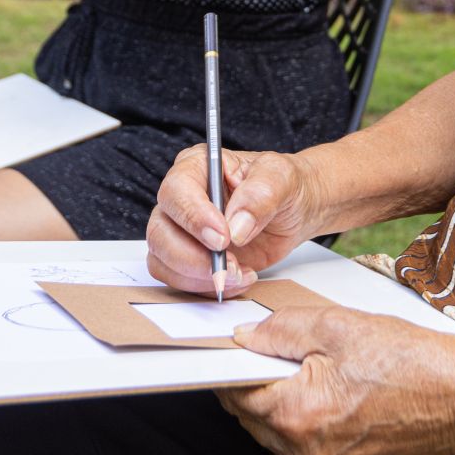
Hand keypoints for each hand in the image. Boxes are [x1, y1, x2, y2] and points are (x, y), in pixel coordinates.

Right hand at [147, 147, 325, 295]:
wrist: (294, 210)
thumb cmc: (282, 186)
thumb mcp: (281, 178)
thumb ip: (260, 195)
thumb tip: (236, 226)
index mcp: (196, 166)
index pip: (176, 191)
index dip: (194, 217)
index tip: (223, 238)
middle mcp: (181, 198)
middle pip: (160, 231)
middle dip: (194, 257)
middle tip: (231, 266)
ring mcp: (181, 230)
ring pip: (163, 260)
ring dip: (199, 276)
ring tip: (239, 272)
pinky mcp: (189, 257)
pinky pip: (178, 279)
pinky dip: (206, 287)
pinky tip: (238, 277)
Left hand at [218, 309, 454, 454]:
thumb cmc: (409, 361)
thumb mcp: (338, 326)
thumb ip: (281, 330)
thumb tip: (246, 336)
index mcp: (297, 414)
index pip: (236, 392)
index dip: (237, 364)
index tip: (242, 348)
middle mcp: (305, 454)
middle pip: (253, 418)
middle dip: (261, 385)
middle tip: (290, 355)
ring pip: (277, 437)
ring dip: (284, 408)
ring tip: (320, 377)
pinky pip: (304, 454)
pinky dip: (308, 429)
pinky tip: (336, 403)